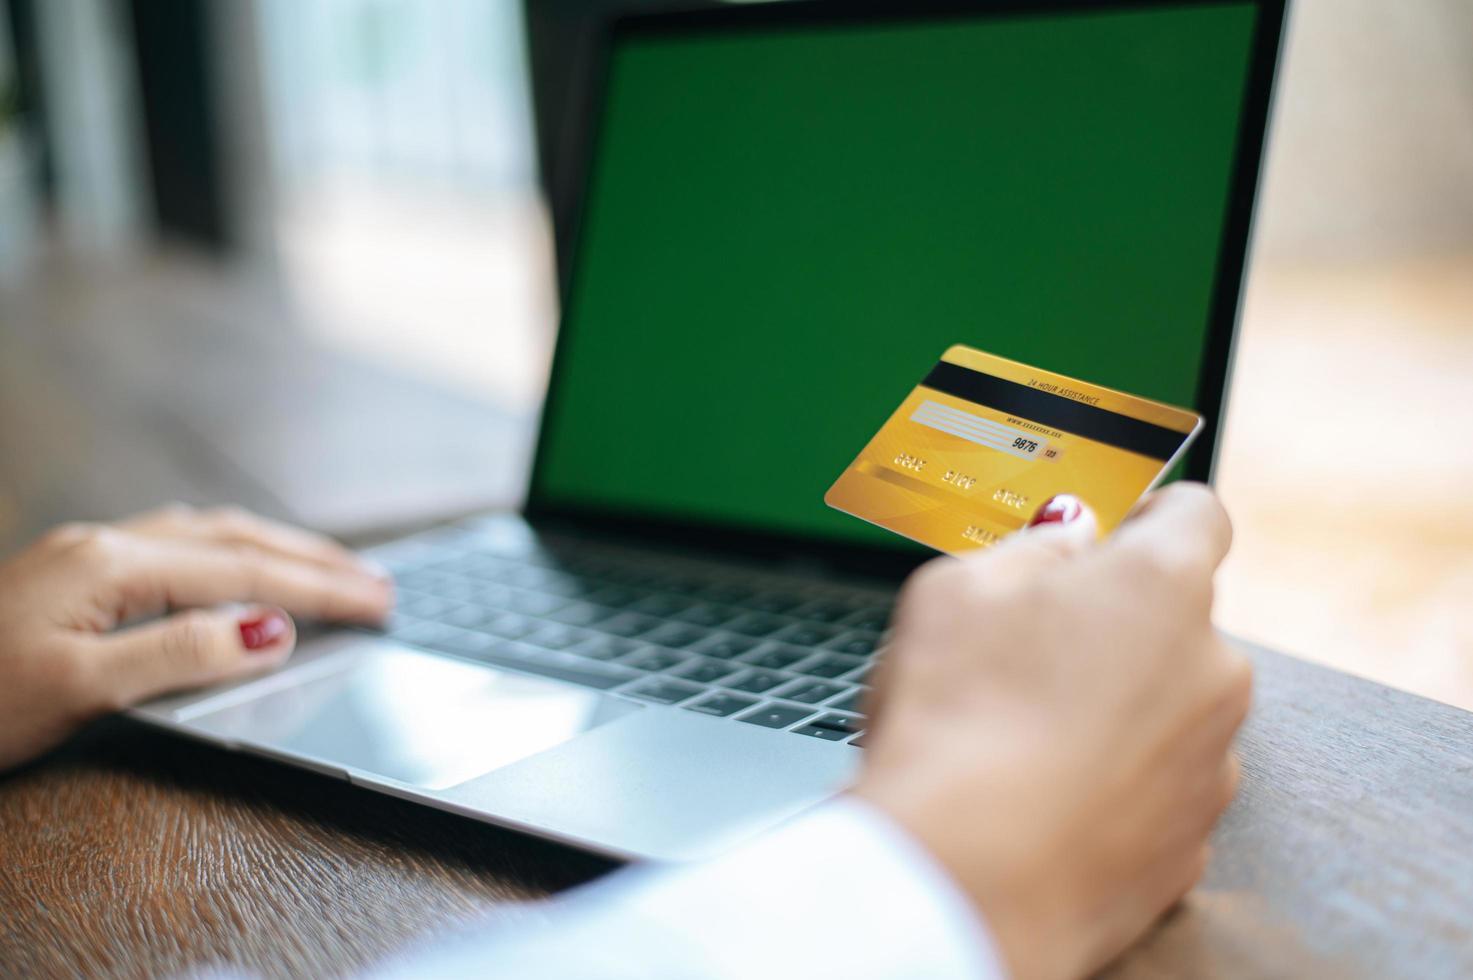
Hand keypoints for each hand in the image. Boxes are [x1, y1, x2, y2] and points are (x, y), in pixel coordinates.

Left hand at [0, 505, 392, 769]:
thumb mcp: (79, 689)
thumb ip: (179, 654)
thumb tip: (271, 631)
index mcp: (113, 564)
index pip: (247, 571)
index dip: (321, 589)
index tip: (381, 604)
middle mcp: (106, 542)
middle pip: (238, 537)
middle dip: (317, 559)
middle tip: (381, 585)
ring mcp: (89, 551)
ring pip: (210, 533)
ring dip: (280, 548)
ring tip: (332, 570)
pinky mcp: (76, 571)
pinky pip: (180, 543)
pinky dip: (234, 551)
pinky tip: (241, 564)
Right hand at [854, 485, 1247, 979]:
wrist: (968, 880)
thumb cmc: (956, 723)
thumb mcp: (957, 591)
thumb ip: (1028, 549)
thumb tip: (1064, 539)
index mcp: (1161, 583)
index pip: (1196, 512)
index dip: (1148, 517)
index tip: (1109, 534)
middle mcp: (1212, 666)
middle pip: (1175, 618)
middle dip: (1113, 623)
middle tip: (1028, 646)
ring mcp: (1212, 761)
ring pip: (1168, 706)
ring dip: (1116, 706)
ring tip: (1022, 734)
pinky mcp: (1192, 841)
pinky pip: (1156, 787)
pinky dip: (1113, 782)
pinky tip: (1044, 793)